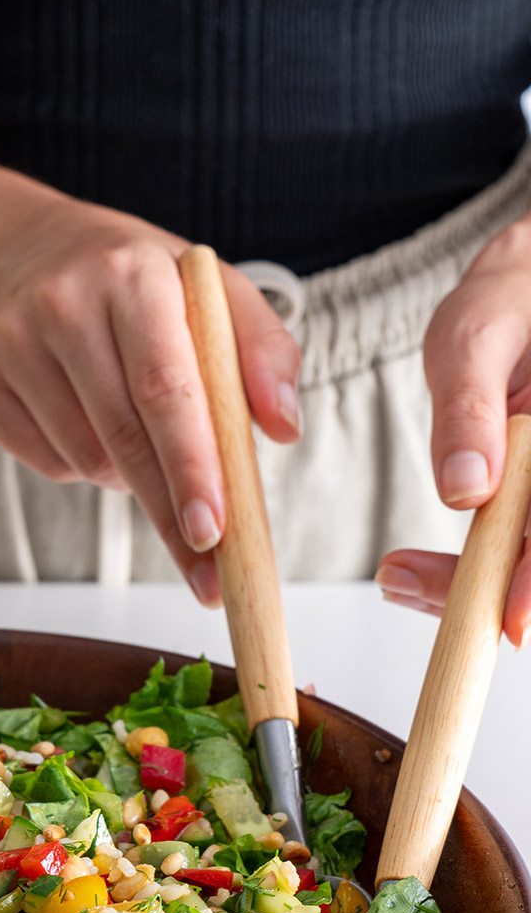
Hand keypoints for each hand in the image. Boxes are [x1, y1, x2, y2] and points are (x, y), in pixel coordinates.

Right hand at [0, 199, 301, 600]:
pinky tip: (85, 422)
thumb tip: (284, 427)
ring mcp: (9, 342)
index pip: (165, 389)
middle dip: (170, 510)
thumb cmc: (130, 282)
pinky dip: (81, 465)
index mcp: (132, 275)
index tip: (214, 529)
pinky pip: (46, 462)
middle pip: (124, 438)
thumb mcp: (207, 289)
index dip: (192, 466)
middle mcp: (62, 303)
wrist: (12, 251)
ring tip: (136, 437)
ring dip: (126, 478)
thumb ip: (261, 350)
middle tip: (205, 568)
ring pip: (86, 459)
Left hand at [379, 213, 530, 645]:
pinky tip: (414, 572)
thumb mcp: (475, 333)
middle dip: (494, 592)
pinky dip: (475, 573)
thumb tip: (466, 491)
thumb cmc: (512, 300)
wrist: (529, 292)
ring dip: (475, 588)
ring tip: (396, 577)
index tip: (510, 620)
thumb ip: (468, 409)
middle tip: (402, 583)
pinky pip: (519, 555)